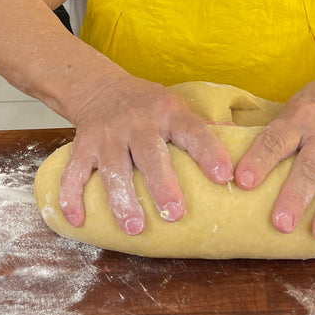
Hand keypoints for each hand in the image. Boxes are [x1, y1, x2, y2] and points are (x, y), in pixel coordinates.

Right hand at [59, 75, 232, 234]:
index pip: (192, 131)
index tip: (224, 176)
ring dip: (122, 199)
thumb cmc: (148, 105)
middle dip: (161, 184)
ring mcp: (107, 135)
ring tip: (134, 228)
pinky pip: (73, 172)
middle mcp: (137, 122)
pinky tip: (78, 221)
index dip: (208, 152)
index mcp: (167, 113)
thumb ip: (202, 128)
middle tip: (175, 213)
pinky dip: (71, 197)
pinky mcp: (82, 146)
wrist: (99, 86)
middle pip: (149, 153)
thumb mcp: (177, 106)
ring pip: (112, 168)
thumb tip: (242, 141)